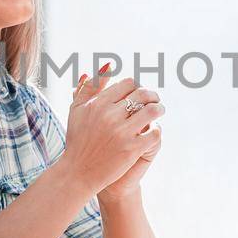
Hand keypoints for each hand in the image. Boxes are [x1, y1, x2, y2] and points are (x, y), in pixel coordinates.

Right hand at [61, 66, 164, 194]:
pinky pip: (154, 132)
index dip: (137, 87)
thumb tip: (109, 64)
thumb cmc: (78, 139)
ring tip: (159, 111)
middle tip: (155, 100)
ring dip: (159, 109)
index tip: (139, 93)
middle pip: (142, 94)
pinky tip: (152, 131)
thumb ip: (91, 85)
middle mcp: (110, 115)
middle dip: (152, 95)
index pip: (128, 84)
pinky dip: (156, 130)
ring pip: (153, 111)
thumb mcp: (77, 109)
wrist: (77, 172)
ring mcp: (122, 132)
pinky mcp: (132, 149)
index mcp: (98, 103)